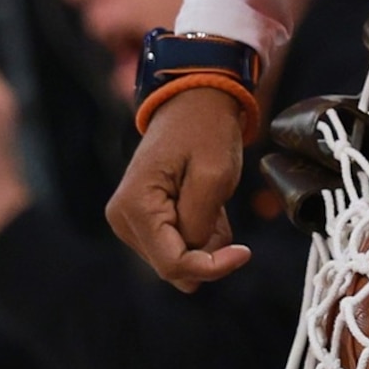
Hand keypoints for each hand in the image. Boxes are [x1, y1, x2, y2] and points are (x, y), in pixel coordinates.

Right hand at [109, 85, 251, 289]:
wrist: (193, 101)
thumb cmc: (205, 130)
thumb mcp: (214, 176)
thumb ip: (200, 226)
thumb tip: (191, 265)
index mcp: (135, 207)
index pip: (172, 264)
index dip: (212, 267)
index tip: (245, 253)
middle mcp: (123, 219)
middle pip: (173, 265)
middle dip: (206, 247)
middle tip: (221, 209)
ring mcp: (130, 220)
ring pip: (177, 256)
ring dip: (204, 236)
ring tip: (212, 199)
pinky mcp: (142, 218)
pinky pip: (176, 243)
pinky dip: (199, 229)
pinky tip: (205, 202)